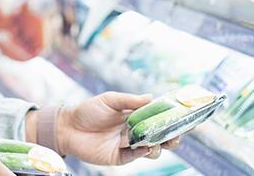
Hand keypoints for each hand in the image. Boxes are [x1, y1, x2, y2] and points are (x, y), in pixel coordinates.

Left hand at [52, 92, 181, 164]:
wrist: (68, 127)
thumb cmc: (87, 110)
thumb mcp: (109, 100)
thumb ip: (130, 100)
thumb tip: (151, 97)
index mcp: (133, 116)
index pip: (157, 118)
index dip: (171, 119)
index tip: (185, 117)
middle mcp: (133, 131)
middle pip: (159, 136)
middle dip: (171, 136)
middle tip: (178, 134)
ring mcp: (127, 145)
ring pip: (151, 149)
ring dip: (158, 145)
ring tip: (159, 140)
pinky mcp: (119, 157)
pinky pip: (135, 156)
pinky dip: (142, 152)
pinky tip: (145, 146)